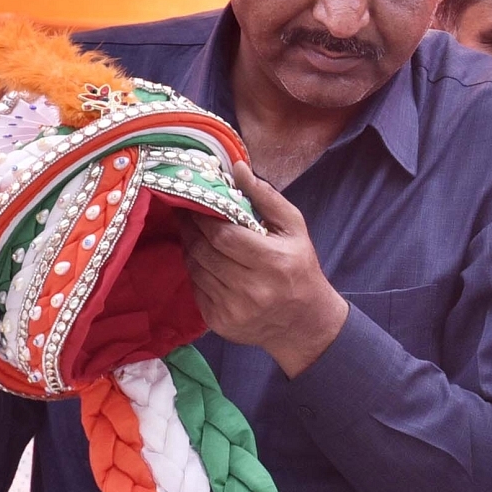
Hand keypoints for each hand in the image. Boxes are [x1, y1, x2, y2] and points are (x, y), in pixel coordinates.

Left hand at [180, 162, 349, 378]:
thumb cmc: (300, 268)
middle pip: (204, 251)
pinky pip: (196, 289)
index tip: (192, 202)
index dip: (201, 217)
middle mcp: (252, 289)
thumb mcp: (294, 229)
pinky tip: (205, 263)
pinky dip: (196, 273)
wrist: (305, 323)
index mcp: (273, 262)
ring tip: (196, 237)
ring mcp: (234, 309)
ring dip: (191, 250)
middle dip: (191, 230)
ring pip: (196, 269)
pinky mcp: (221, 323)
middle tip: (186, 214)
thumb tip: (237, 167)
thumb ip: (266, 197)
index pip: (222, 235)